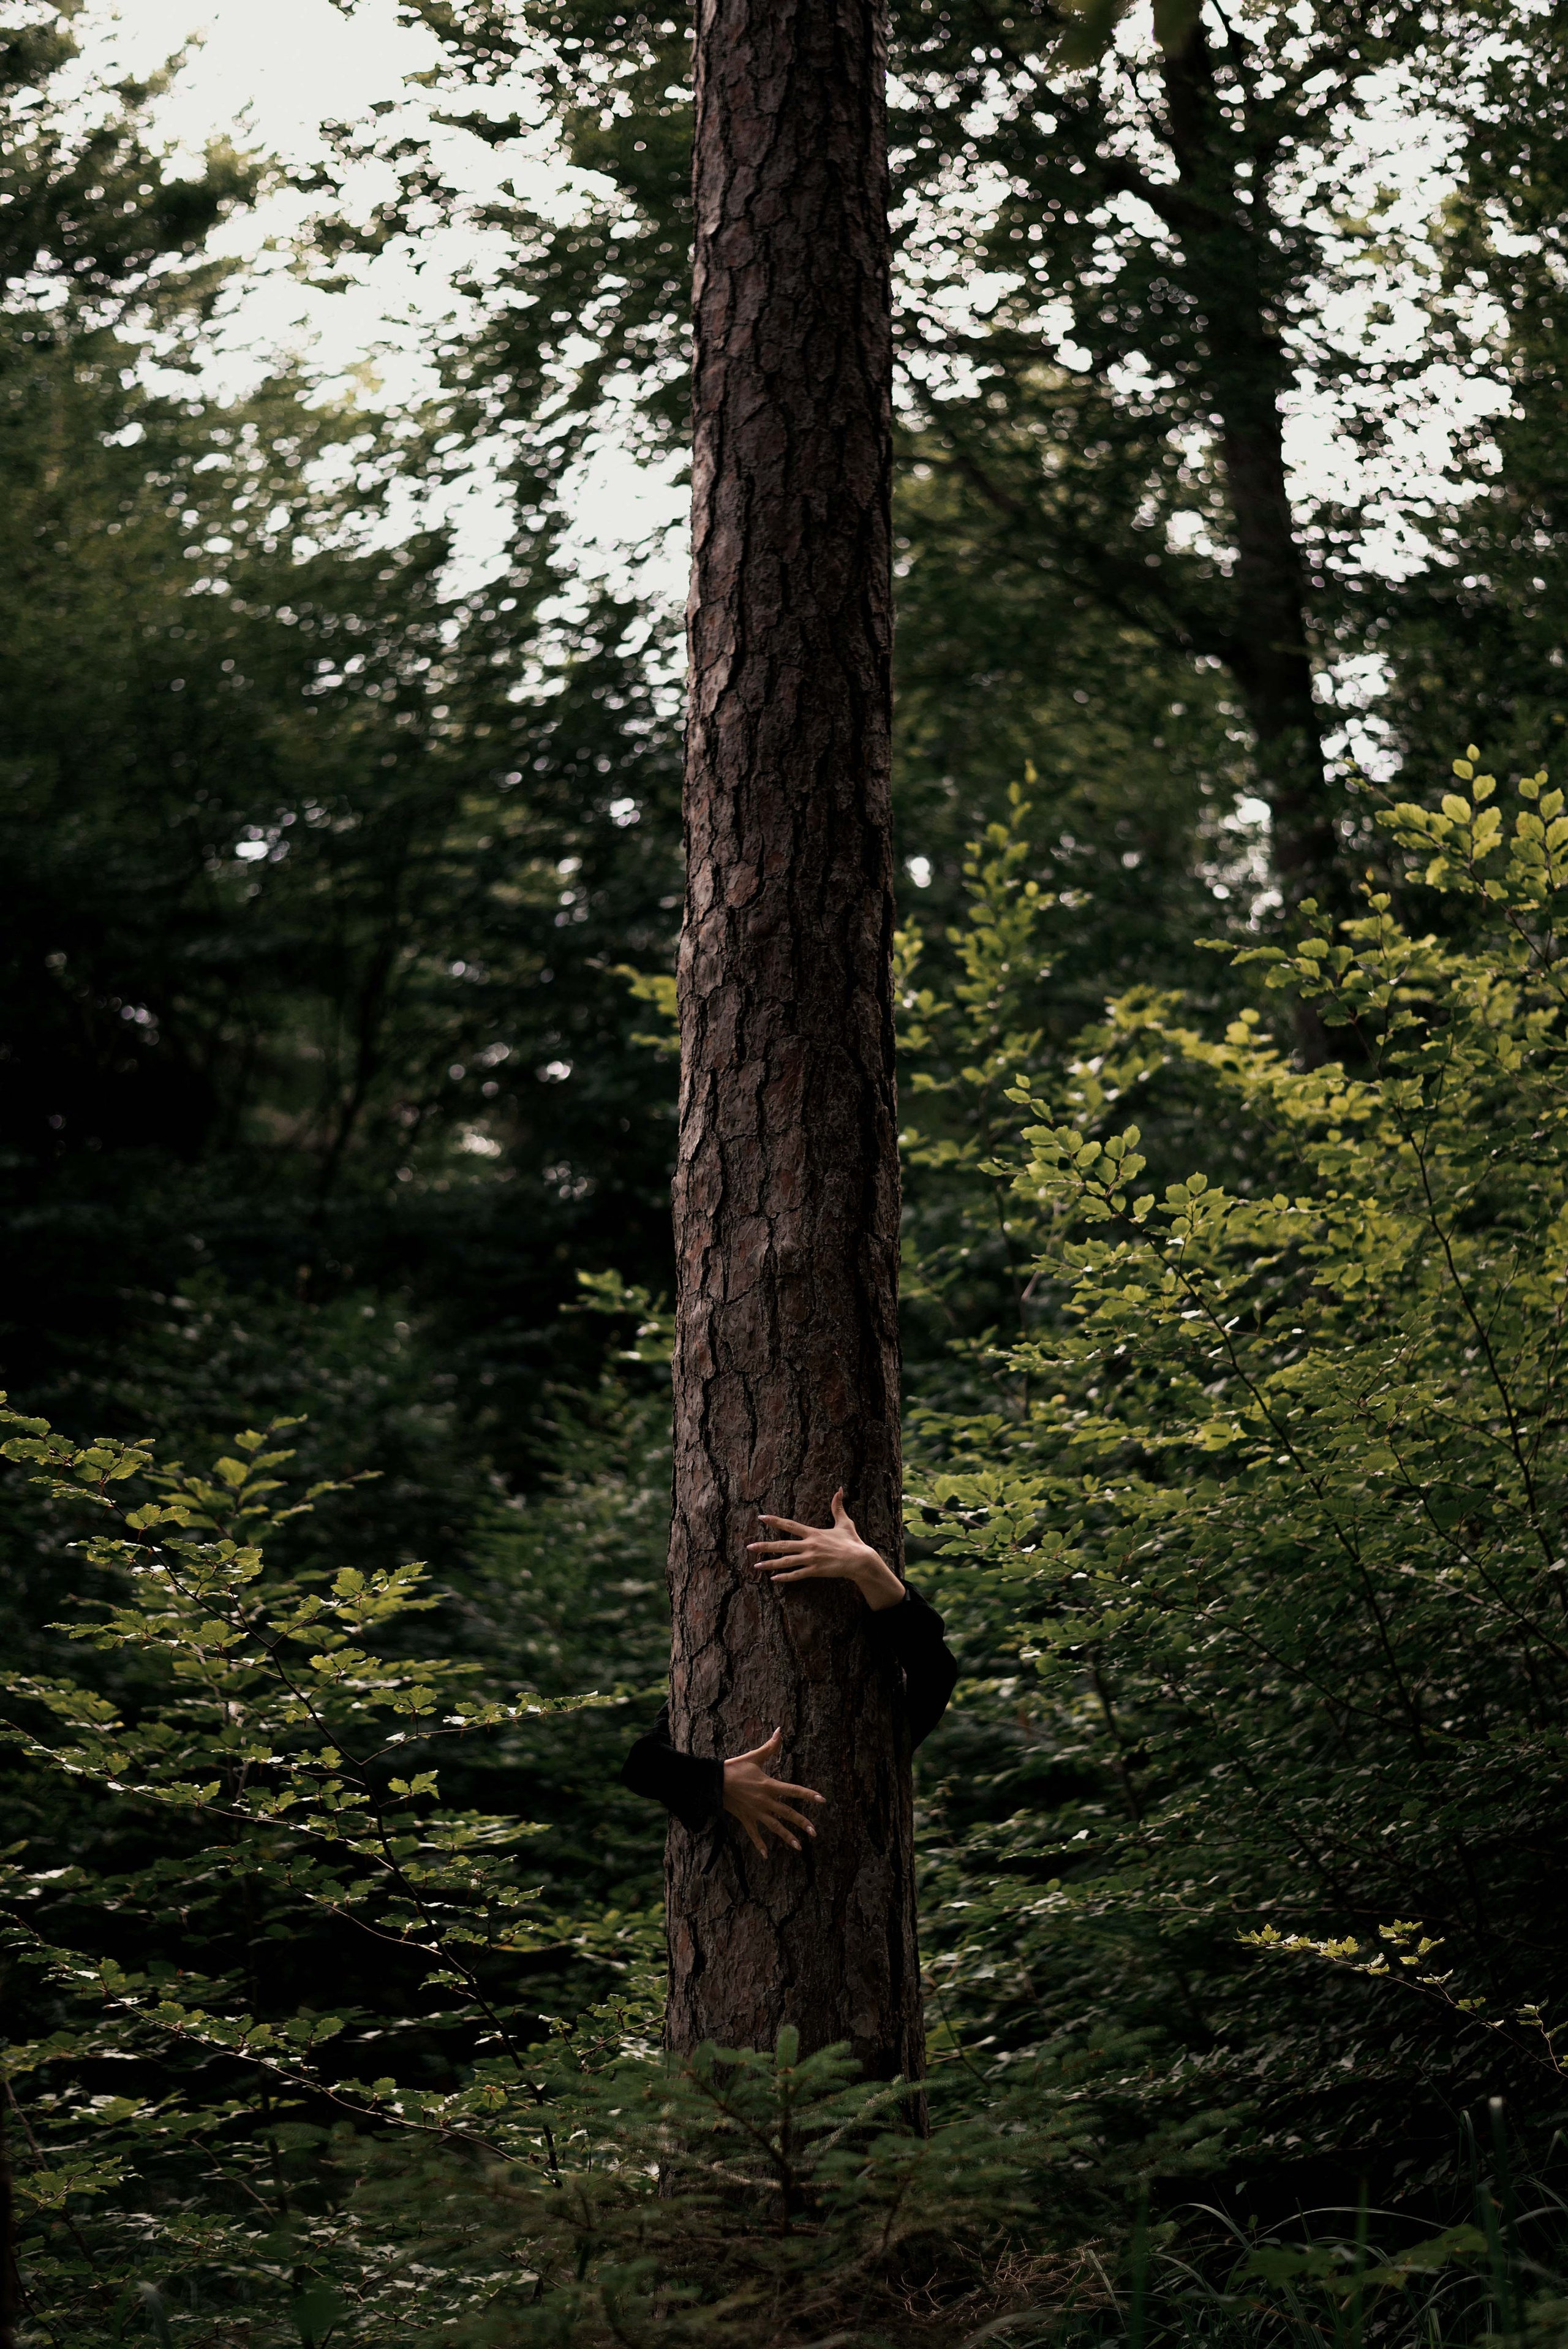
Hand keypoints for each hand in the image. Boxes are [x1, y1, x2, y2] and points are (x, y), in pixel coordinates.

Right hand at [721, 1728, 824, 1854]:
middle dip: (802, 1823)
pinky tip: (766, 1856)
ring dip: (787, 1837)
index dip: (809, 1795)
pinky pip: (754, 1834)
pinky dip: (759, 1845)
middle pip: (787, 1813)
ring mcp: (755, 1812)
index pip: (794, 1790)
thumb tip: (780, 1731)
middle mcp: (765, 1801)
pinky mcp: (745, 1818)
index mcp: (769, 1785)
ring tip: (800, 1847)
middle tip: (815, 1833)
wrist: (714, 1782)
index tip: (823, 1800)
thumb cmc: (734, 1767)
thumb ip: (770, 1747)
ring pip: (774, 1827)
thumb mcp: (754, 1757)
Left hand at [746, 1490, 905, 1612]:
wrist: (860, 1560)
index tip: (761, 1517)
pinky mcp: (815, 1571)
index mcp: (813, 1533)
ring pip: (786, 1562)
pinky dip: (785, 1577)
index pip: (789, 1525)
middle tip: (749, 1547)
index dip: (774, 1521)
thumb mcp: (844, 1522)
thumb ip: (837, 1506)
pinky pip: (796, 1575)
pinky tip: (774, 1579)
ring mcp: (811, 1559)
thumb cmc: (852, 1541)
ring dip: (770, 1563)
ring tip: (756, 1565)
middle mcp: (809, 1545)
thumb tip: (840, 1489)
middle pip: (782, 1545)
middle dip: (765, 1546)